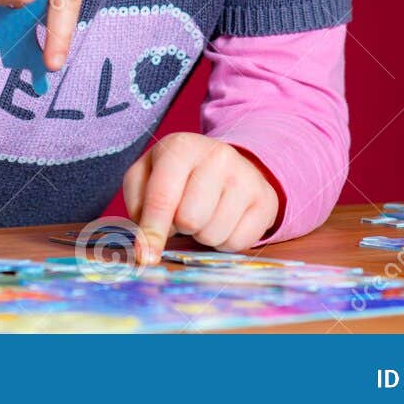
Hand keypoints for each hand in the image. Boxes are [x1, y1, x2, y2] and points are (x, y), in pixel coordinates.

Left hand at [122, 132, 280, 263]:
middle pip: (190, 219)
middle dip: (180, 226)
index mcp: (182, 146)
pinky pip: (238, 243)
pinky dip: (225, 241)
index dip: (151, 231)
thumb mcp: (147, 176)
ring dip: (202, 234)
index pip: (162, 197)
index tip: (145, 257)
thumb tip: (144, 245)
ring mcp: (246, 176)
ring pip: (213, 233)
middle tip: (184, 213)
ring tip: (204, 214)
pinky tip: (224, 220)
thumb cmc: (177, 175)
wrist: (226, 164)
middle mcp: (218, 156)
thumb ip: (138, 204)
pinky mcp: (266, 200)